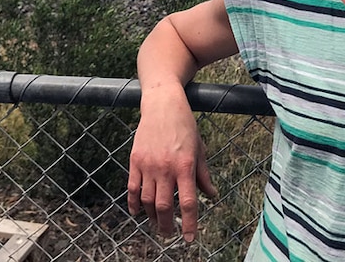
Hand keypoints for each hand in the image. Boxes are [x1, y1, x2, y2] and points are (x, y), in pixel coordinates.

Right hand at [127, 84, 216, 241]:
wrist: (163, 105)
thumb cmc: (185, 126)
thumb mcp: (200, 149)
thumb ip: (204, 175)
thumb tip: (212, 196)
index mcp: (185, 166)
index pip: (188, 203)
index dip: (189, 224)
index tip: (189, 239)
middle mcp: (166, 168)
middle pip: (164, 206)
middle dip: (167, 225)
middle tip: (169, 234)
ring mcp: (148, 165)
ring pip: (147, 201)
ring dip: (151, 217)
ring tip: (157, 223)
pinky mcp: (135, 161)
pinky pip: (132, 189)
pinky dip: (134, 204)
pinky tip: (137, 212)